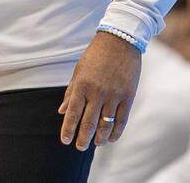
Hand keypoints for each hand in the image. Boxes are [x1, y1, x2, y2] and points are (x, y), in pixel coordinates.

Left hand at [59, 31, 141, 150]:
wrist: (119, 41)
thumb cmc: (95, 55)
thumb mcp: (79, 71)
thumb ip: (71, 93)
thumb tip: (61, 111)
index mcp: (82, 85)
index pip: (73, 113)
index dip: (68, 129)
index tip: (65, 141)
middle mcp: (97, 93)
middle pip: (89, 123)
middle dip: (83, 138)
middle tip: (79, 147)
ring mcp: (114, 95)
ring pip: (106, 124)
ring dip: (99, 137)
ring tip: (95, 144)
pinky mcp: (128, 96)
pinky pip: (121, 120)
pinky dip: (116, 132)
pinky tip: (110, 138)